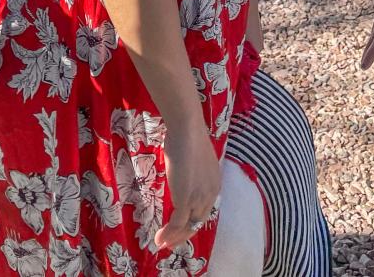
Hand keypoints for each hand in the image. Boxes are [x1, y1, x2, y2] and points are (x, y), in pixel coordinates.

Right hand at [154, 121, 220, 250]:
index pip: (204, 209)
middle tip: (170, 242)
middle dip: (183, 235)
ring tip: (161, 243)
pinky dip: (168, 233)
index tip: (180, 227)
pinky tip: (159, 237)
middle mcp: (211, 194)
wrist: (187, 130)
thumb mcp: (193, 158)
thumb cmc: (187, 137)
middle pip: (198, 222)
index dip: (192, 221)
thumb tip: (181, 173)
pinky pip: (177, 224)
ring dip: (173, 238)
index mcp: (214, 184)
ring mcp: (199, 198)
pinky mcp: (186, 200)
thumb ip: (190, 171)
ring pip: (187, 227)